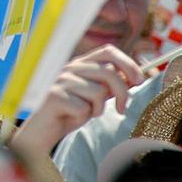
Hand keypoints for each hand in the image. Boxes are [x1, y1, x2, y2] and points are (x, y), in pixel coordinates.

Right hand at [10, 45, 143, 159]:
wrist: (42, 130)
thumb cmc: (69, 112)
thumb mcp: (94, 97)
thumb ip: (109, 85)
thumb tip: (134, 77)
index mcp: (80, 64)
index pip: (108, 51)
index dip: (128, 63)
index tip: (138, 81)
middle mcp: (70, 68)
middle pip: (109, 72)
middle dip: (122, 93)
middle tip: (122, 109)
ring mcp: (61, 81)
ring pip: (98, 92)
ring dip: (98, 109)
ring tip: (87, 113)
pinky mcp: (54, 96)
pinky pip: (84, 108)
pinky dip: (83, 117)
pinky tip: (72, 117)